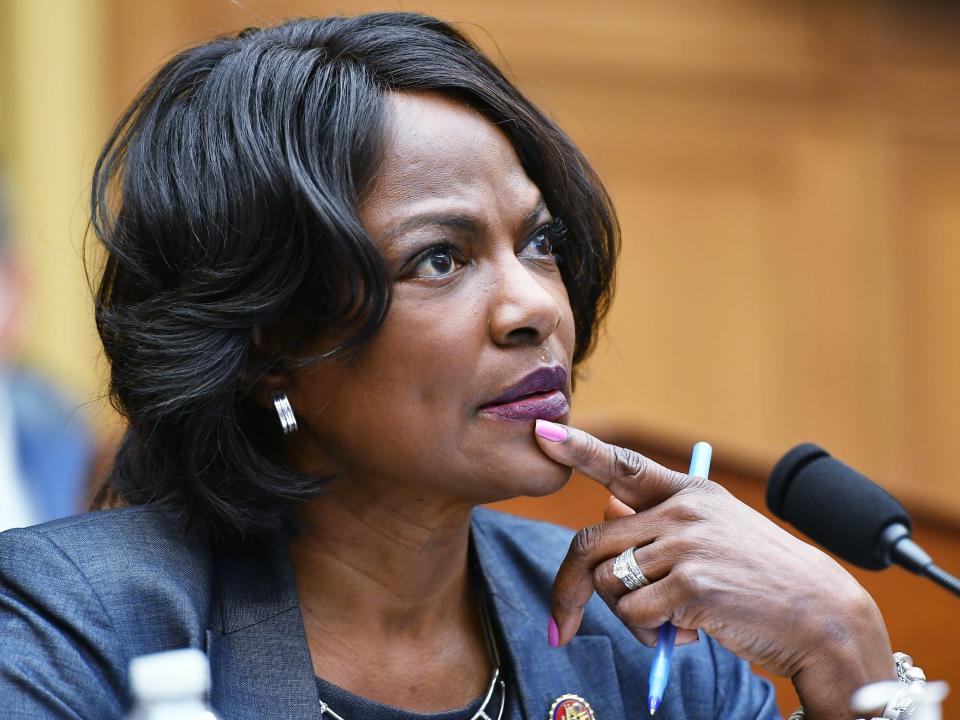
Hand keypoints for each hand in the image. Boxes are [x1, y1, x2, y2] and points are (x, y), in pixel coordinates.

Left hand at [534, 421, 894, 718]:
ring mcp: (686, 544)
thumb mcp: (714, 532)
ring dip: (628, 616)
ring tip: (671, 619)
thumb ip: (660, 522)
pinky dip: (649, 634)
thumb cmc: (760, 578)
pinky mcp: (691, 583)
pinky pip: (634, 614)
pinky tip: (688, 630)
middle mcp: (683, 511)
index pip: (624, 466)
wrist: (820, 615)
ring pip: (609, 584)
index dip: (580, 449)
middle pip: (591, 545)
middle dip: (568, 590)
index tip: (543, 433)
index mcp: (688, 492)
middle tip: (561, 625)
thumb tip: (605, 510)